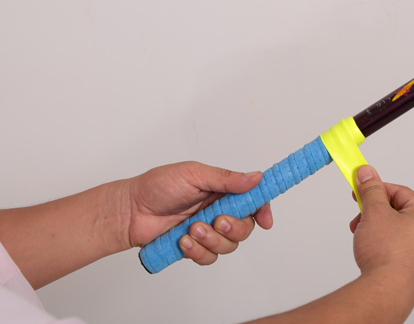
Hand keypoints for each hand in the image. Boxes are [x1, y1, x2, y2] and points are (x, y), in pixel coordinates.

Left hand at [126, 162, 272, 264]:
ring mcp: (207, 230)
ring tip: (191, 229)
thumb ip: (226, 179)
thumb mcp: (194, 174)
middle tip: (217, 220)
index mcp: (222, 190)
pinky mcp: (195, 247)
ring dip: (212, 239)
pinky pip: (209, 257)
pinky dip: (198, 251)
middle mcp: (218, 210)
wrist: (130, 210)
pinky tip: (183, 241)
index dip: (263, 210)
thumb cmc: (157, 186)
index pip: (252, 200)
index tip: (265, 220)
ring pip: (229, 245)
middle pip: (245, 227)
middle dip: (234, 227)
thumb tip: (255, 177)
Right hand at [350, 165, 413, 296]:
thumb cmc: (387, 254)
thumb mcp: (374, 212)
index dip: (377, 189)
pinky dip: (385, 245)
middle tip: (360, 216)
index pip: (401, 192)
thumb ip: (371, 189)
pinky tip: (372, 251)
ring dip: (378, 229)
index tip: (361, 188)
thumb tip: (368, 173)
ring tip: (363, 236)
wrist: (386, 291)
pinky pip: (400, 249)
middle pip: (400, 212)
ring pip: (399, 231)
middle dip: (375, 212)